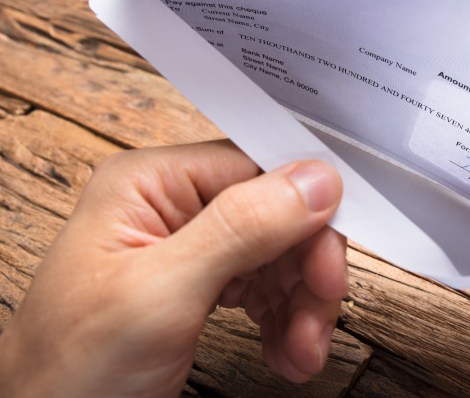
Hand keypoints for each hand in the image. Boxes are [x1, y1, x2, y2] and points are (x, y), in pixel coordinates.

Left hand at [0, 140, 346, 395]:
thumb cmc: (69, 372)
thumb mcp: (160, 295)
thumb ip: (239, 230)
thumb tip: (314, 179)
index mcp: (149, 184)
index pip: (257, 168)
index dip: (305, 211)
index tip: (330, 258)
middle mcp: (172, 208)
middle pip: (278, 216)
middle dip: (305, 272)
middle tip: (319, 316)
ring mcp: (188, 249)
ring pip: (280, 256)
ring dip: (302, 304)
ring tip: (302, 350)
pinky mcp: (201, 286)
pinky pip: (267, 288)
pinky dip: (287, 321)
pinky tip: (286, 350)